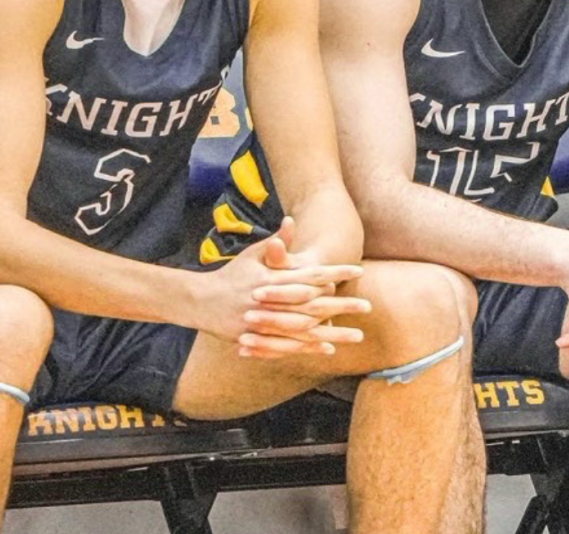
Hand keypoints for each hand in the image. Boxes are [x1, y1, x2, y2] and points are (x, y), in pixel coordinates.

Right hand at [198, 221, 368, 358]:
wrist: (199, 301)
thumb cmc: (231, 275)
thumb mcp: (252, 255)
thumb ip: (276, 243)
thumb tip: (291, 220)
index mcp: (273, 277)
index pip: (311, 274)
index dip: (335, 272)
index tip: (358, 270)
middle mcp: (272, 299)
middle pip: (314, 304)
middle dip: (342, 305)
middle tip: (368, 306)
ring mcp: (265, 320)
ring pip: (306, 329)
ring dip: (333, 332)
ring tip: (357, 335)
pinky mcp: (258, 337)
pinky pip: (288, 345)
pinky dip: (309, 347)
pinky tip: (329, 348)